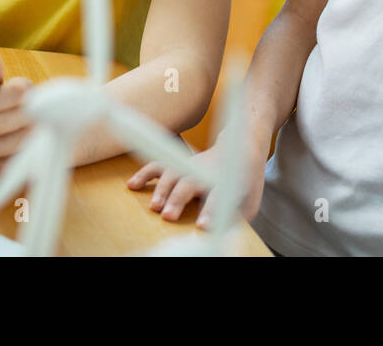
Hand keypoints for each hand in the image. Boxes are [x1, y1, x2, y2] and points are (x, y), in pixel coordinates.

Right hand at [126, 136, 268, 228]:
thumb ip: (238, 217)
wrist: (242, 147)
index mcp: (226, 181)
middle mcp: (206, 171)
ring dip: (162, 189)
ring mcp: (191, 165)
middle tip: (168, 217)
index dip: (210, 211)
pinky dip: (144, 174)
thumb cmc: (245, 182)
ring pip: (173, 173)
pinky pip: (159, 166)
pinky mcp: (179, 163)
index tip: (202, 226)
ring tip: (154, 207)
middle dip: (178, 200)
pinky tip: (132, 185)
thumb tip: (225, 235)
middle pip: (190, 184)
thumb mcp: (250, 201)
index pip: (218, 197)